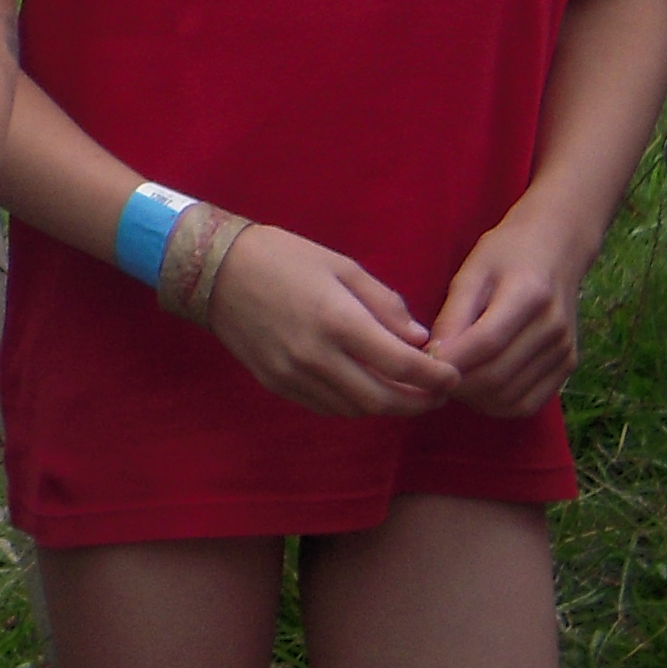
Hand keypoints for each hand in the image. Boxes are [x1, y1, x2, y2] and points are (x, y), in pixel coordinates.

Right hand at [202, 225, 458, 416]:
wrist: (213, 269)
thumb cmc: (283, 257)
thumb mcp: (342, 266)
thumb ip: (385, 304)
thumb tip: (418, 339)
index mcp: (338, 320)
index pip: (403, 365)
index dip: (438, 378)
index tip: (453, 377)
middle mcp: (316, 355)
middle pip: (382, 401)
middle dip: (419, 403)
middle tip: (436, 394)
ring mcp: (293, 374)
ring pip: (354, 410)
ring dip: (386, 406)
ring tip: (402, 390)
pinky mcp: (275, 383)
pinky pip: (325, 406)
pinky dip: (353, 404)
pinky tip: (362, 387)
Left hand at [423, 209, 589, 418]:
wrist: (555, 250)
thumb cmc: (505, 255)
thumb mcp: (470, 273)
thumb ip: (453, 315)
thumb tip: (432, 356)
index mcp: (529, 295)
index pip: (485, 343)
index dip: (449, 360)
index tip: (419, 362)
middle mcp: (553, 328)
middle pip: (497, 376)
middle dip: (455, 384)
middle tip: (429, 376)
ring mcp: (565, 350)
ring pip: (511, 397)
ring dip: (473, 398)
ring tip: (450, 381)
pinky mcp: (568, 365)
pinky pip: (529, 403)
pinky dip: (497, 405)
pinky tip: (476, 389)